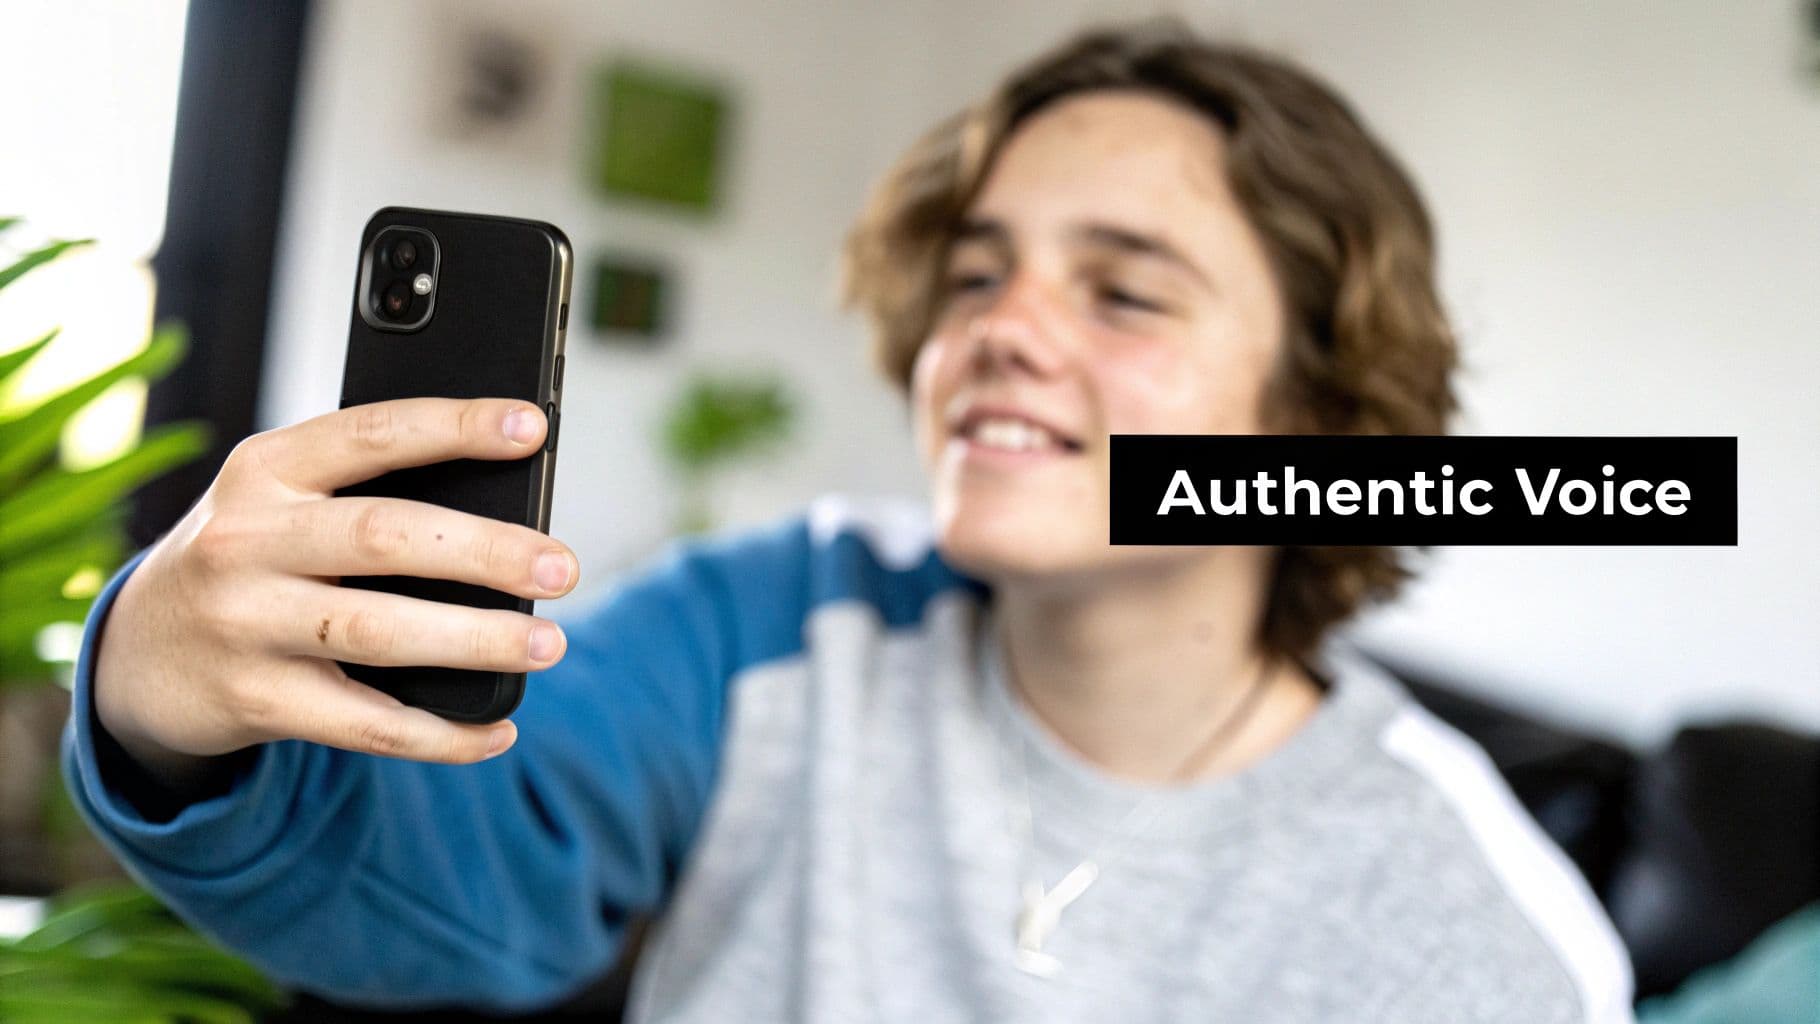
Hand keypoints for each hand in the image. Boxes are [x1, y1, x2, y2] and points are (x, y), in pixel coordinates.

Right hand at [93, 398, 576, 783]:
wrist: (139, 651)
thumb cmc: (254, 557)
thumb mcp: (282, 501)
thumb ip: (365, 494)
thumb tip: (507, 515)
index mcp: (266, 469)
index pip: (373, 433)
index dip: (455, 426)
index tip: (533, 426)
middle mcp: (247, 539)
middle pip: (385, 536)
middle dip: (485, 551)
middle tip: (562, 567)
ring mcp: (245, 622)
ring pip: (378, 632)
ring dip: (475, 640)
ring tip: (547, 645)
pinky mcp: (254, 700)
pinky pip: (365, 724)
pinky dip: (442, 734)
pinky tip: (497, 729)